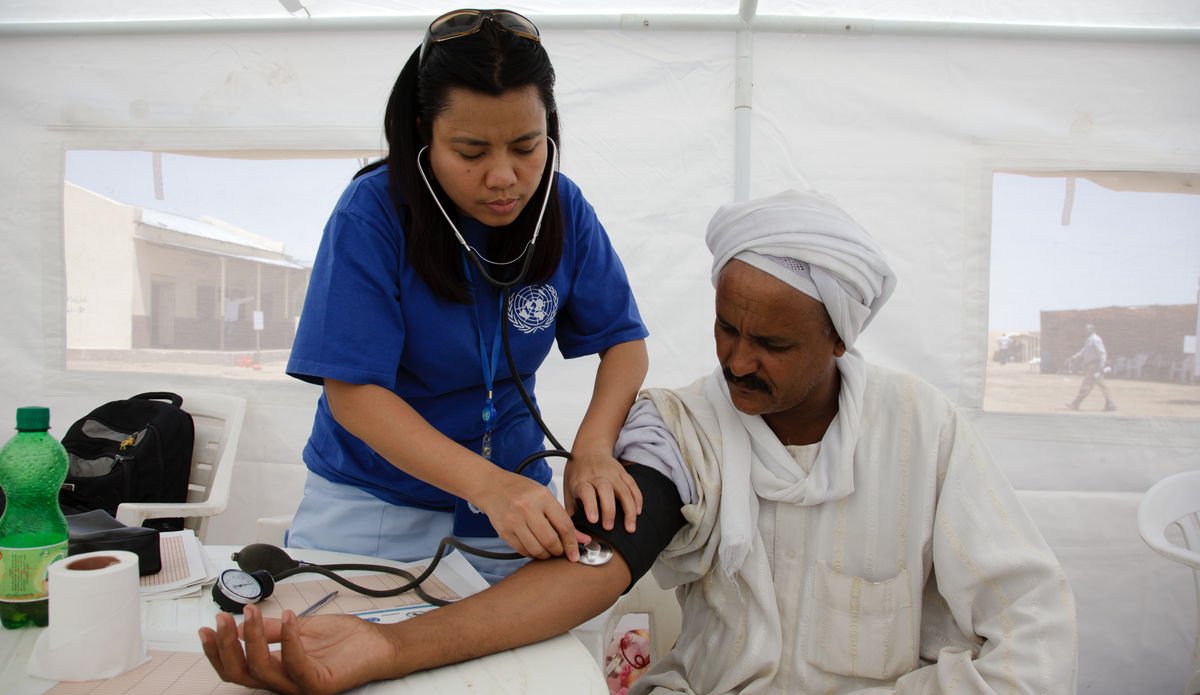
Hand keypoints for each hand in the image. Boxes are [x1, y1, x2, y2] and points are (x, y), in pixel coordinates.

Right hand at [199, 604, 397, 694]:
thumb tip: (243, 623)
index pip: (237, 669)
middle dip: (226, 645)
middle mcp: (284, 682)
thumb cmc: (343, 640)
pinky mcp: (319, 684)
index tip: (207, 627)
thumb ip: (272, 629)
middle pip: (241, 673)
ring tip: (252, 611)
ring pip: (262, 669)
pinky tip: (287, 616)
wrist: (379, 644)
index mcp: (276, 670)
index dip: (217, 651)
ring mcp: (300, 686)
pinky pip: (295, 664)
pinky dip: (288, 639)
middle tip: (222, 619)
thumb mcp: (300, 628)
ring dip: (253, 637)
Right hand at [471, 470, 581, 561]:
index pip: (564, 525)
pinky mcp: (504, 531)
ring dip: (545, 555)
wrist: (492, 487)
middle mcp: (527, 508)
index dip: (572, 543)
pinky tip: (534, 548)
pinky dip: (532, 553)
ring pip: (536, 549)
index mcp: (542, 497)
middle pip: (550, 540)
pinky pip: (522, 550)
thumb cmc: (520, 490)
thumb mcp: (545, 497)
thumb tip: (581, 539)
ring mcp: (514, 521)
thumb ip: (563, 518)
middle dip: (559, 551)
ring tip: (548, 550)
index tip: (575, 553)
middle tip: (560, 551)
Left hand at [564, 449, 642, 532]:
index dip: (590, 505)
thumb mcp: (568, 490)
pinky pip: (633, 486)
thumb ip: (571, 511)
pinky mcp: (623, 472)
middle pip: (606, 491)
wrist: (589, 449)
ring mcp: (612, 473)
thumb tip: (572, 534)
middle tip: (609, 527)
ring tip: (630, 527)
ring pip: (624, 490)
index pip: (586, 492)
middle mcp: (597, 476)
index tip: (593, 520)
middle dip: (609, 510)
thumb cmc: (577, 474)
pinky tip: (638, 512)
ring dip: (628, 510)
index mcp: (581, 481)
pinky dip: (637, 499)